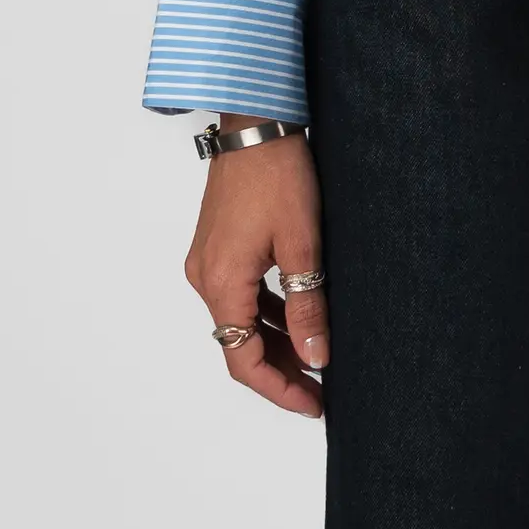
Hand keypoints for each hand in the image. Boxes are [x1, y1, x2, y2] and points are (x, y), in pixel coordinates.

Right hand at [184, 132, 328, 419]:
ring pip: (242, 321)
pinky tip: (301, 318)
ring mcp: (209, 263)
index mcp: (222, 282)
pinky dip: (269, 315)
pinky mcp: (218, 249)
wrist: (256, 124)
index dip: (279, 389)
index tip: (314, 404)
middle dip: (281, 371)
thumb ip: (308, 304)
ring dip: (277, 343)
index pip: (242, 359)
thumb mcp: (303, 244)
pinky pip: (242, 296)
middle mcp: (205, 277)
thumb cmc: (278, 174)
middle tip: (322, 389)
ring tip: (318, 357)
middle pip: (239, 344)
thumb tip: (316, 357)